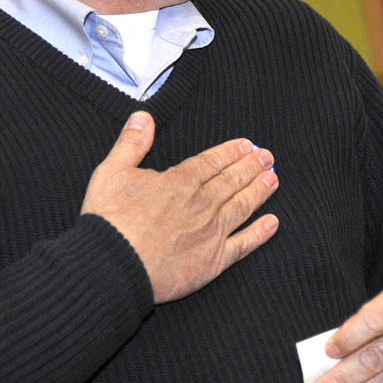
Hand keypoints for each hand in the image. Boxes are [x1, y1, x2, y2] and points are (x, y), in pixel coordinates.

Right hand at [82, 111, 278, 302]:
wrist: (113, 266)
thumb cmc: (109, 220)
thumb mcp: (111, 171)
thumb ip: (131, 143)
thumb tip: (143, 116)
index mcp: (179, 182)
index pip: (211, 162)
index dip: (230, 152)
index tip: (246, 144)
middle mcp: (201, 204)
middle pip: (232, 180)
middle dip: (251, 166)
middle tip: (267, 156)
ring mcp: (211, 233)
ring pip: (242, 206)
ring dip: (259, 191)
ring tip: (273, 178)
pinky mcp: (213, 261)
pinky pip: (243, 245)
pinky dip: (260, 233)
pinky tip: (272, 223)